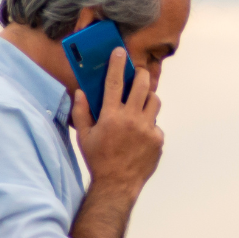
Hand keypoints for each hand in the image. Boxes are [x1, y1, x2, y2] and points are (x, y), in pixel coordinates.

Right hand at [73, 47, 162, 190]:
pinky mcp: (158, 139)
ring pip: (154, 101)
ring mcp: (147, 129)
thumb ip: (81, 112)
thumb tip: (80, 92)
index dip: (117, 65)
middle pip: (142, 85)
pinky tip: (140, 135)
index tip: (120, 52)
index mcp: (111, 116)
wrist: (118, 184)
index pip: (114, 83)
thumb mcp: (84, 137)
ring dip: (148, 98)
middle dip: (141, 75)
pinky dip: (149, 125)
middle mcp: (131, 119)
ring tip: (140, 103)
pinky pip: (156, 124)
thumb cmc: (98, 160)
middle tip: (138, 74)